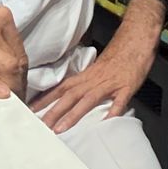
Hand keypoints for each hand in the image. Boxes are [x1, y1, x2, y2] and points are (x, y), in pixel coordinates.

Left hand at [30, 25, 154, 132]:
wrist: (136, 39)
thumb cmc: (118, 54)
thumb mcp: (97, 68)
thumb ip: (85, 83)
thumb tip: (70, 98)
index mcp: (86, 75)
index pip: (61, 88)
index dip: (45, 100)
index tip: (30, 111)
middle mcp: (94, 79)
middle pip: (70, 96)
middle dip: (53, 112)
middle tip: (39, 127)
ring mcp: (110, 83)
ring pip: (88, 100)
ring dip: (73, 114)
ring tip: (61, 129)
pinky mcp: (126, 86)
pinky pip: (119, 101)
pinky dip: (112, 112)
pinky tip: (105, 124)